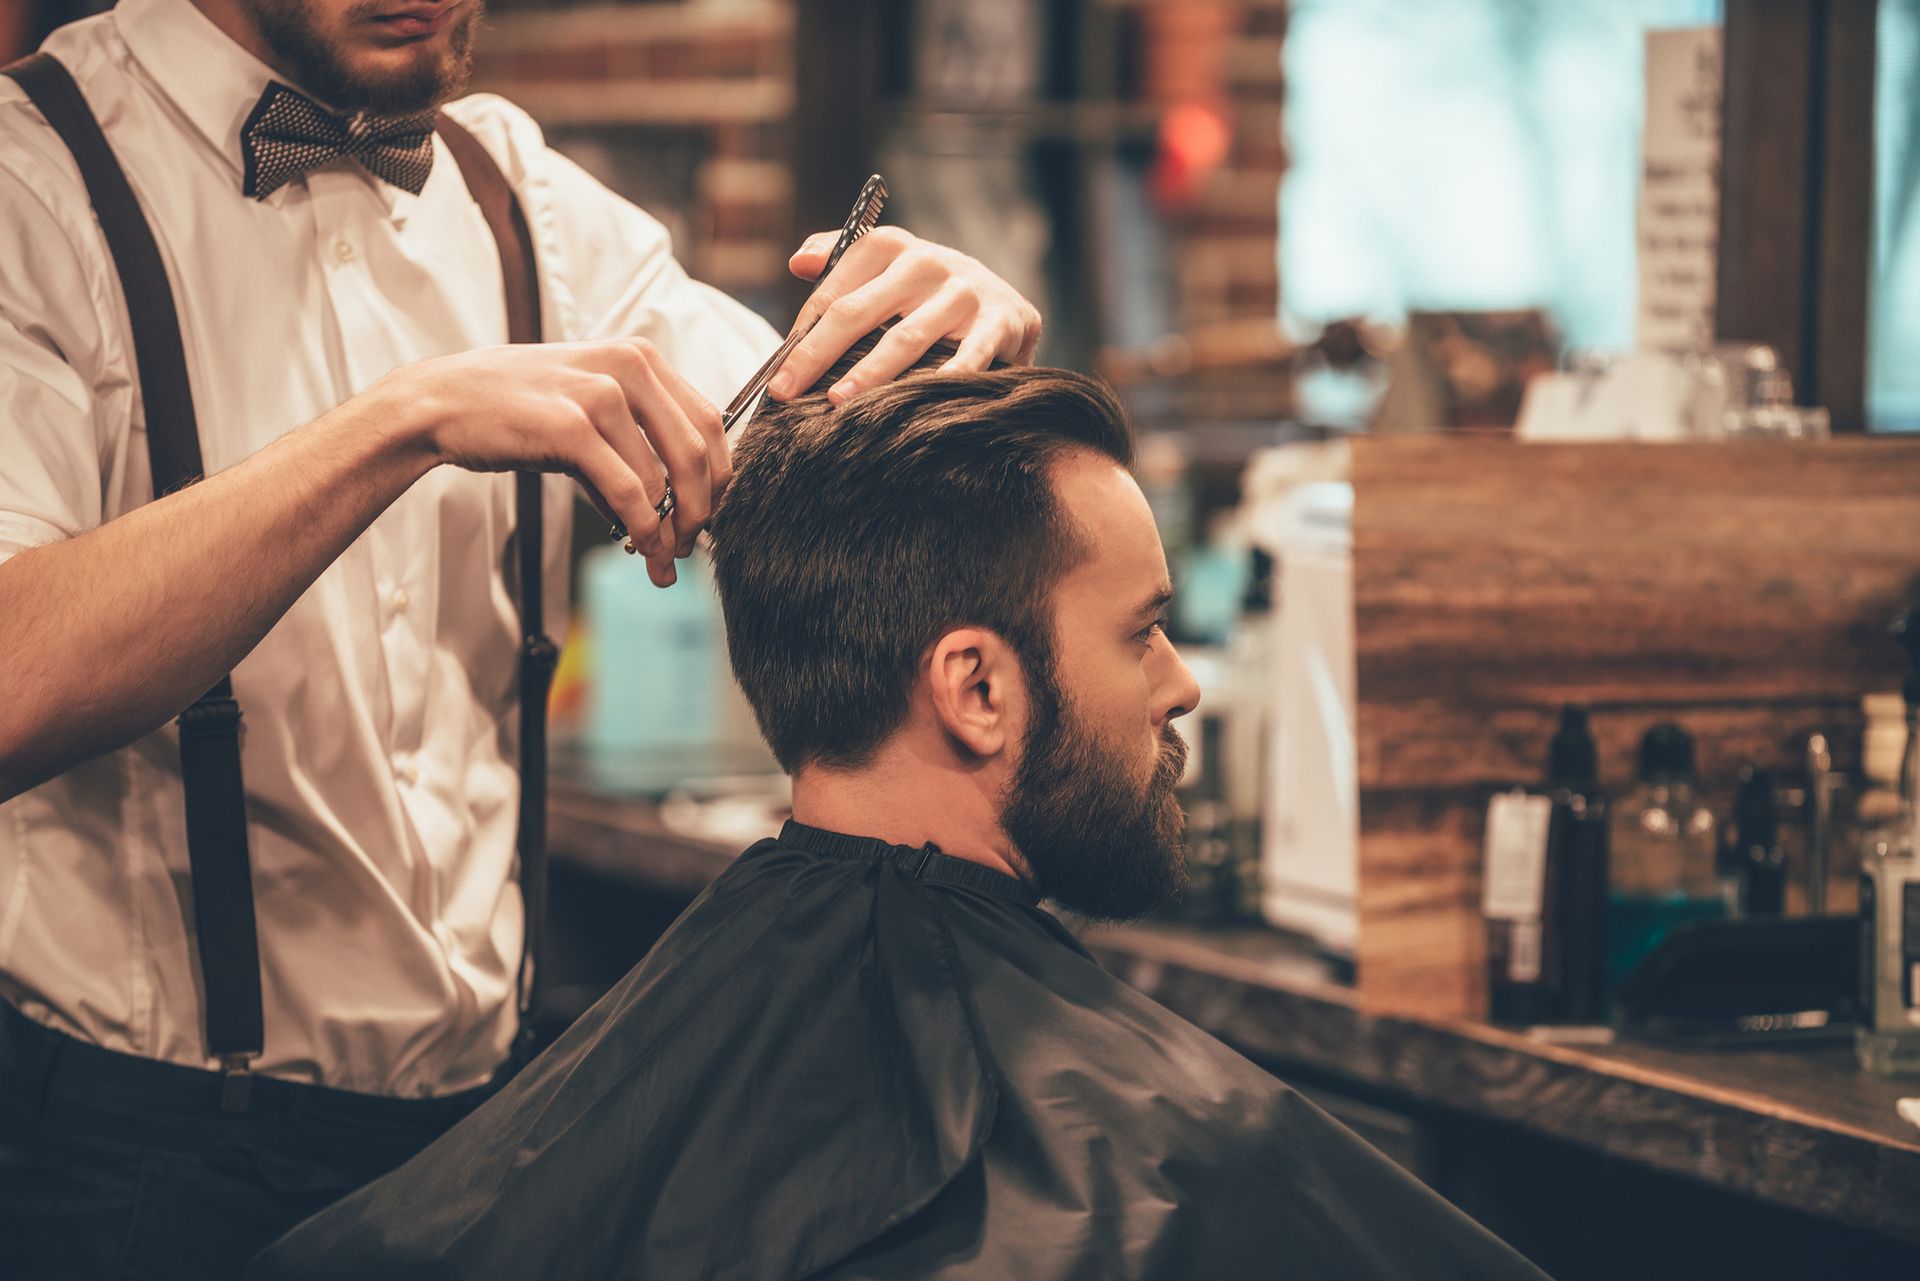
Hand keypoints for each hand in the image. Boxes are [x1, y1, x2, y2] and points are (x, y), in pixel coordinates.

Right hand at [377, 338, 725, 587]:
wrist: (441, 404)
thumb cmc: (515, 410)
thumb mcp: (586, 411)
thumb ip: (634, 450)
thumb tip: (675, 515)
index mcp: (640, 358)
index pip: (710, 423)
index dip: (719, 478)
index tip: (710, 516)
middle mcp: (628, 366)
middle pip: (699, 452)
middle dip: (702, 511)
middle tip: (692, 547)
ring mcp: (600, 394)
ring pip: (665, 479)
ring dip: (669, 530)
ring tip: (659, 560)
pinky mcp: (572, 427)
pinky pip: (628, 492)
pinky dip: (643, 529)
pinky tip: (639, 547)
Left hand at [767, 227, 1042, 404]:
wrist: (1000, 297)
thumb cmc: (921, 290)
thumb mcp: (882, 264)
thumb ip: (836, 258)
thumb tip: (798, 263)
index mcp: (888, 246)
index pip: (833, 292)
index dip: (801, 335)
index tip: (776, 377)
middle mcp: (925, 262)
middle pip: (859, 312)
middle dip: (818, 354)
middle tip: (788, 392)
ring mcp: (964, 291)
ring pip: (907, 338)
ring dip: (870, 373)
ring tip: (839, 402)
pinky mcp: (1001, 320)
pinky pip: (968, 358)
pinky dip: (942, 383)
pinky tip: (915, 407)